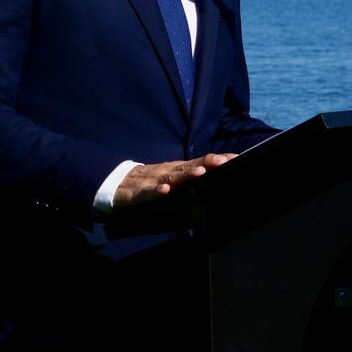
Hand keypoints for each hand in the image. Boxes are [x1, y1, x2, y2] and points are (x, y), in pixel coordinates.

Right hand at [113, 153, 236, 208]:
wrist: (116, 184)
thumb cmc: (149, 182)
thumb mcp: (171, 180)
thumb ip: (190, 181)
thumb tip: (215, 183)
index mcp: (176, 169)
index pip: (199, 163)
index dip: (216, 161)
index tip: (235, 158)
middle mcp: (166, 172)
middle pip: (188, 166)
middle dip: (206, 163)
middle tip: (223, 161)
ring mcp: (152, 181)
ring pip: (170, 178)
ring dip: (185, 175)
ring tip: (200, 172)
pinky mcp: (137, 193)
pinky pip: (147, 193)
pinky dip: (156, 192)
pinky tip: (164, 191)